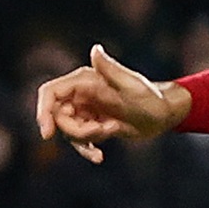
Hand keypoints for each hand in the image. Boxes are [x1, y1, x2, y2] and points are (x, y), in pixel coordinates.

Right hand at [36, 44, 188, 164]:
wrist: (165, 114)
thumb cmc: (151, 96)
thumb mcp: (132, 85)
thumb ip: (111, 70)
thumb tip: (95, 50)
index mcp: (84, 80)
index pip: (51, 93)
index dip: (43, 111)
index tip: (48, 133)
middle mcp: (81, 94)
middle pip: (57, 116)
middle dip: (75, 129)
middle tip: (101, 130)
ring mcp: (85, 110)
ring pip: (67, 130)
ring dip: (85, 138)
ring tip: (113, 130)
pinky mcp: (92, 125)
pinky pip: (79, 140)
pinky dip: (87, 149)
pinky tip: (99, 157)